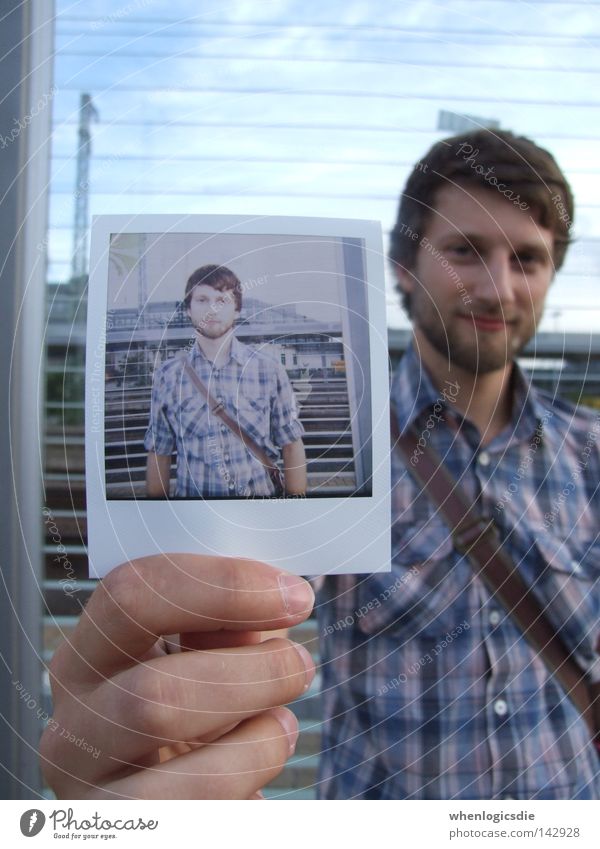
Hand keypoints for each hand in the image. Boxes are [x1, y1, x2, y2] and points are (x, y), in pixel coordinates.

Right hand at [40, 555, 314, 798]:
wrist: (162, 799)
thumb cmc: (187, 712)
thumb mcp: (198, 659)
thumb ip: (225, 626)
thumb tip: (277, 599)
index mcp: (87, 657)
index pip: (131, 596)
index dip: (222, 587)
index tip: (292, 594)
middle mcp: (74, 727)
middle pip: (156, 695)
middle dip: (252, 675)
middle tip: (300, 665)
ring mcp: (93, 798)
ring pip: (187, 776)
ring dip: (259, 743)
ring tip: (282, 727)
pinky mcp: (127, 841)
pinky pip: (207, 820)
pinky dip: (251, 790)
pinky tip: (259, 775)